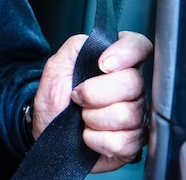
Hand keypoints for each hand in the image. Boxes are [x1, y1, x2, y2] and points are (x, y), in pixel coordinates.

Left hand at [33, 31, 151, 172]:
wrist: (46, 132)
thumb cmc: (54, 101)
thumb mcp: (57, 67)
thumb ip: (77, 46)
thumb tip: (96, 41)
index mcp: (116, 66)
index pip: (139, 46)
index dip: (126, 53)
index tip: (102, 64)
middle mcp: (132, 90)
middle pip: (134, 83)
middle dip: (95, 93)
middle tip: (78, 97)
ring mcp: (136, 117)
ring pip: (127, 115)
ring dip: (93, 118)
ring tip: (82, 118)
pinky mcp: (133, 143)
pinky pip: (122, 142)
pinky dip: (96, 140)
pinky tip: (90, 135)